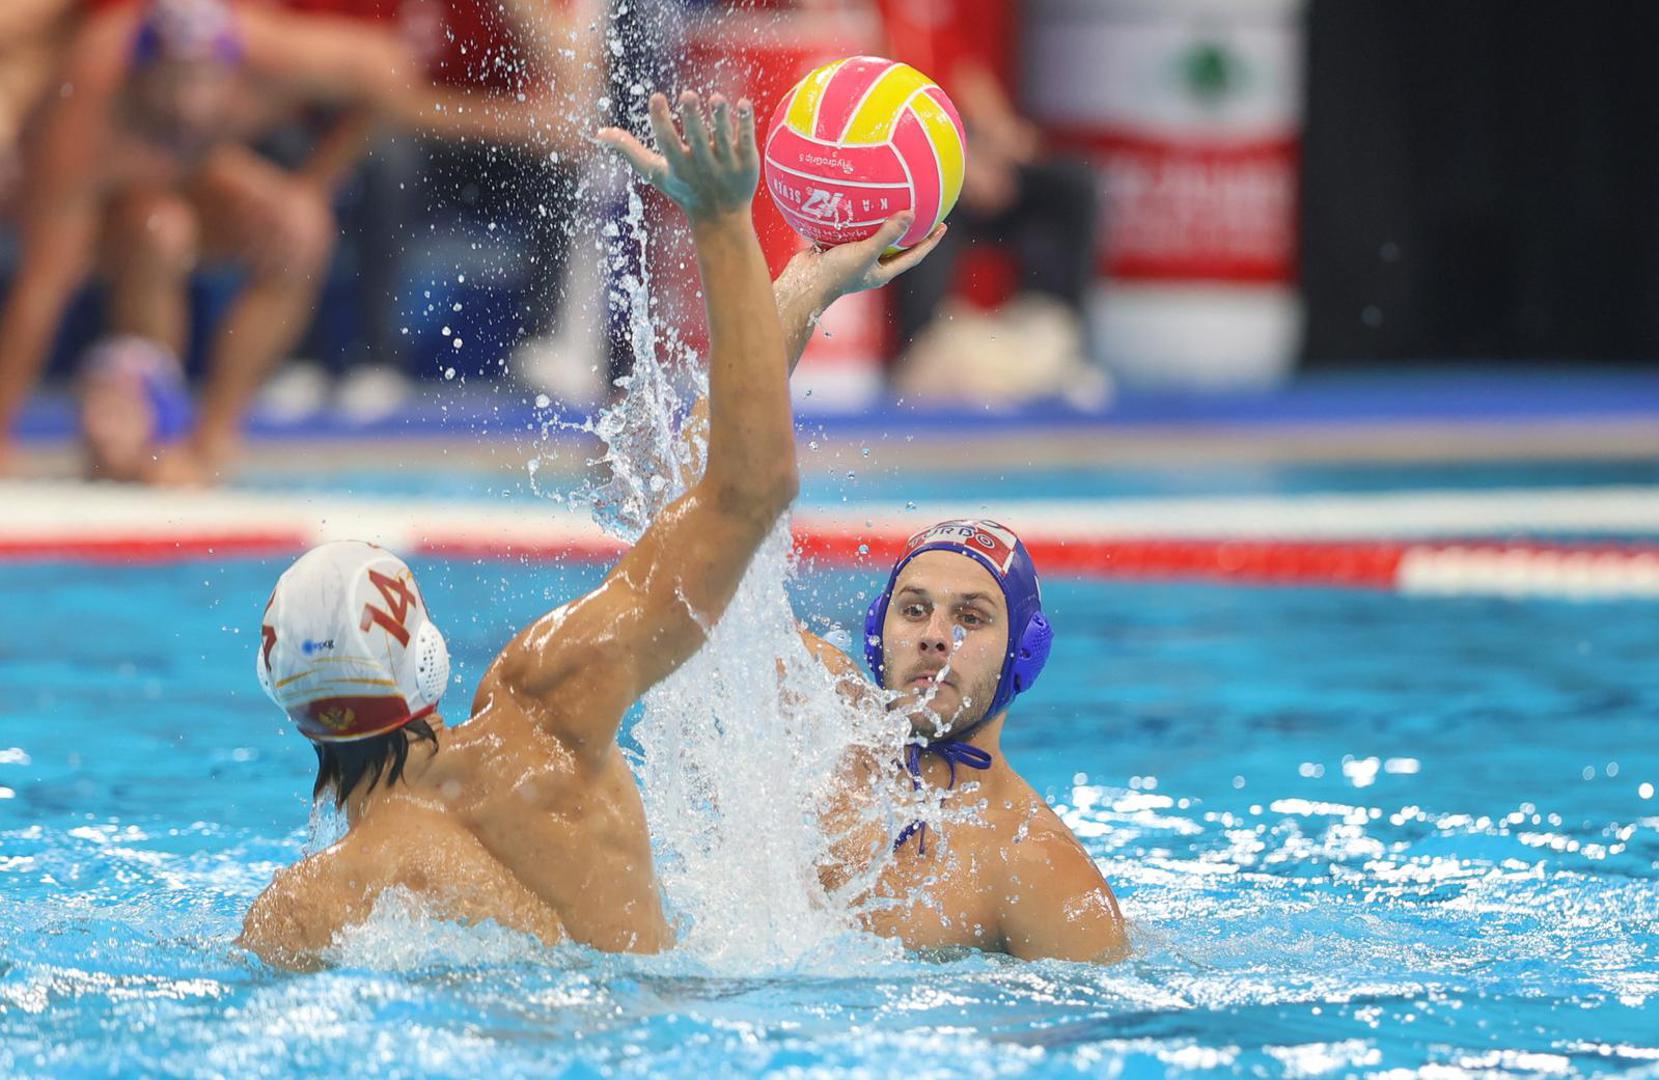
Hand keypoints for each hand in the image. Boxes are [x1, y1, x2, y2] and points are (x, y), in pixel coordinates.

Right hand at [596, 91, 758, 222]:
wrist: (722, 218)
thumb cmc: (684, 189)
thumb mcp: (655, 172)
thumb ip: (629, 151)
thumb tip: (598, 134)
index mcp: (678, 165)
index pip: (667, 141)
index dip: (661, 120)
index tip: (656, 97)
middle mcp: (702, 165)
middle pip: (696, 138)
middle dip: (692, 117)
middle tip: (688, 95)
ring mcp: (726, 164)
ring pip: (723, 138)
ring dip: (720, 118)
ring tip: (716, 99)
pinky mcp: (747, 162)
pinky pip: (747, 140)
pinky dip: (745, 123)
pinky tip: (743, 104)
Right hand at [781, 213, 947, 303]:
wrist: (803, 282)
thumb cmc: (836, 274)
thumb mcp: (865, 253)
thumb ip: (887, 234)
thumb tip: (911, 214)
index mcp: (882, 271)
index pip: (914, 255)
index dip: (930, 242)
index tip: (943, 226)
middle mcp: (870, 266)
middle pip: (897, 246)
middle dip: (909, 231)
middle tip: (923, 211)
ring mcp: (853, 258)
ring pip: (872, 237)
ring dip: (881, 222)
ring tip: (891, 201)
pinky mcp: (837, 249)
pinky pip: (851, 231)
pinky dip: (856, 218)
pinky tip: (856, 200)